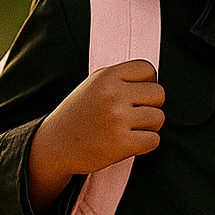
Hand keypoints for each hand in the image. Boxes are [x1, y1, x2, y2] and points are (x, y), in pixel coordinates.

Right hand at [28, 60, 164, 213]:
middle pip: (159, 94)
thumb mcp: (94, 85)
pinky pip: (153, 140)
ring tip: (130, 130)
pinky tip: (129, 143)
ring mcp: (116, 118)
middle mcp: (112, 94)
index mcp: (107, 76)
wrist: (56, 144)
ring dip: (149, 127)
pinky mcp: (120, 143)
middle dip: (152, 106)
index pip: (148, 69)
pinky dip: (146, 144)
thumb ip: (122, 79)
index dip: (148, 84)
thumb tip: (156, 82)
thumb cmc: (80, 115)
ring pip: (159, 118)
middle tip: (135, 116)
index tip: (137, 96)